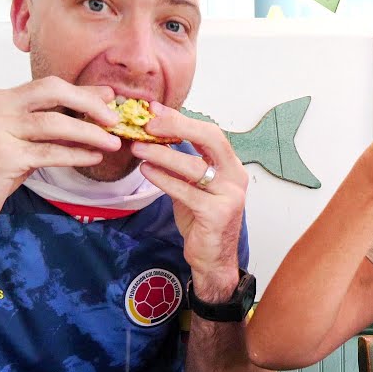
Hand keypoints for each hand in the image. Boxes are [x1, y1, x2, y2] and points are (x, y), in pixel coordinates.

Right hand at [0, 76, 122, 234]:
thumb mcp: (8, 140)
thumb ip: (38, 126)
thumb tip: (80, 117)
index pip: (47, 86)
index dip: (81, 91)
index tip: (108, 96)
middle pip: (53, 91)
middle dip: (89, 102)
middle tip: (114, 117)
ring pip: (55, 123)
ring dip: (90, 133)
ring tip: (114, 142)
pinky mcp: (4, 158)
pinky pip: (50, 153)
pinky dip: (76, 154)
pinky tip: (94, 158)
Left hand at [129, 103, 246, 296]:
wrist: (213, 260)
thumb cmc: (202, 222)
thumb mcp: (192, 187)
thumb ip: (180, 164)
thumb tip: (154, 135)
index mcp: (231, 166)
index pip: (210, 133)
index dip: (182, 119)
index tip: (154, 111)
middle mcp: (235, 177)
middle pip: (210, 139)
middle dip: (178, 126)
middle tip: (148, 123)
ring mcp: (229, 195)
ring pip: (194, 166)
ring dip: (162, 154)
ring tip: (137, 147)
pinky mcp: (217, 214)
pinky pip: (185, 191)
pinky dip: (163, 179)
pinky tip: (146, 171)